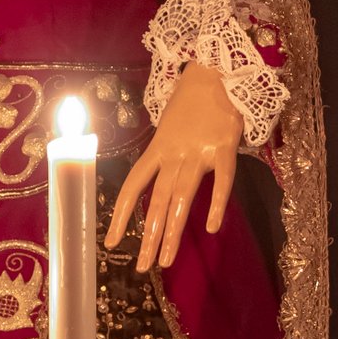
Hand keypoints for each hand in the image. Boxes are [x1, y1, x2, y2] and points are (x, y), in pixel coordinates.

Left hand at [105, 62, 242, 272]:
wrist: (215, 71)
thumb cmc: (191, 102)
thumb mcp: (168, 129)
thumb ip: (164, 158)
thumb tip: (156, 188)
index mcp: (157, 149)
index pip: (131, 187)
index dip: (120, 215)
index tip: (112, 242)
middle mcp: (173, 154)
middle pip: (156, 201)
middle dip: (149, 237)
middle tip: (143, 267)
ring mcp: (199, 152)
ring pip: (182, 197)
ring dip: (173, 231)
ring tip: (167, 260)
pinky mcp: (225, 148)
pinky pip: (222, 181)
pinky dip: (217, 203)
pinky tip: (212, 228)